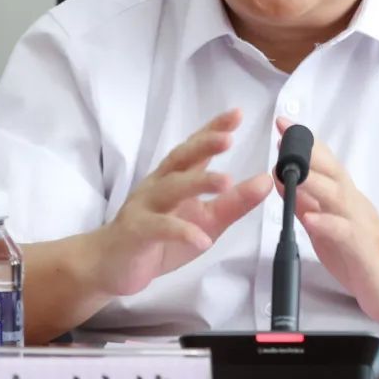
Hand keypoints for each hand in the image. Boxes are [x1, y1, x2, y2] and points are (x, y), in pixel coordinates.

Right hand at [93, 109, 271, 296]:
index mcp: (175, 177)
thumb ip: (234, 202)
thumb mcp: (205, 221)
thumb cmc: (160, 237)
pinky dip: (180, 231)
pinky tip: (202, 239)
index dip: (213, 129)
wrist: (112, 264)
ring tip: (226, 182)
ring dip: (197, 182)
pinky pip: (158, 228)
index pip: (195, 148)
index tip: (236, 114)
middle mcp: (159, 185)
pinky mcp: (136, 231)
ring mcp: (145, 206)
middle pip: (181, 159)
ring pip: (171, 189)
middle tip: (228, 138)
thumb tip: (266, 181)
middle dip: (204, 145)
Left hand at [274, 117, 378, 323]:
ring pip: (338, 197)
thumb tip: (280, 178)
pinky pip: (346, 234)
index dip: (304, 142)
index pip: (324, 163)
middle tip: (284, 135)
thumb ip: (306, 203)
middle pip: (332, 171)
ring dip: (314, 182)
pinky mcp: (364, 250)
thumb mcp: (327, 225)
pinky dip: (328, 225)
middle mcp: (353, 204)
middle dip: (307, 152)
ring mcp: (360, 225)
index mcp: (344, 198)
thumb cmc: (362, 254)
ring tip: (291, 172)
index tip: (282, 122)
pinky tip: (311, 220)